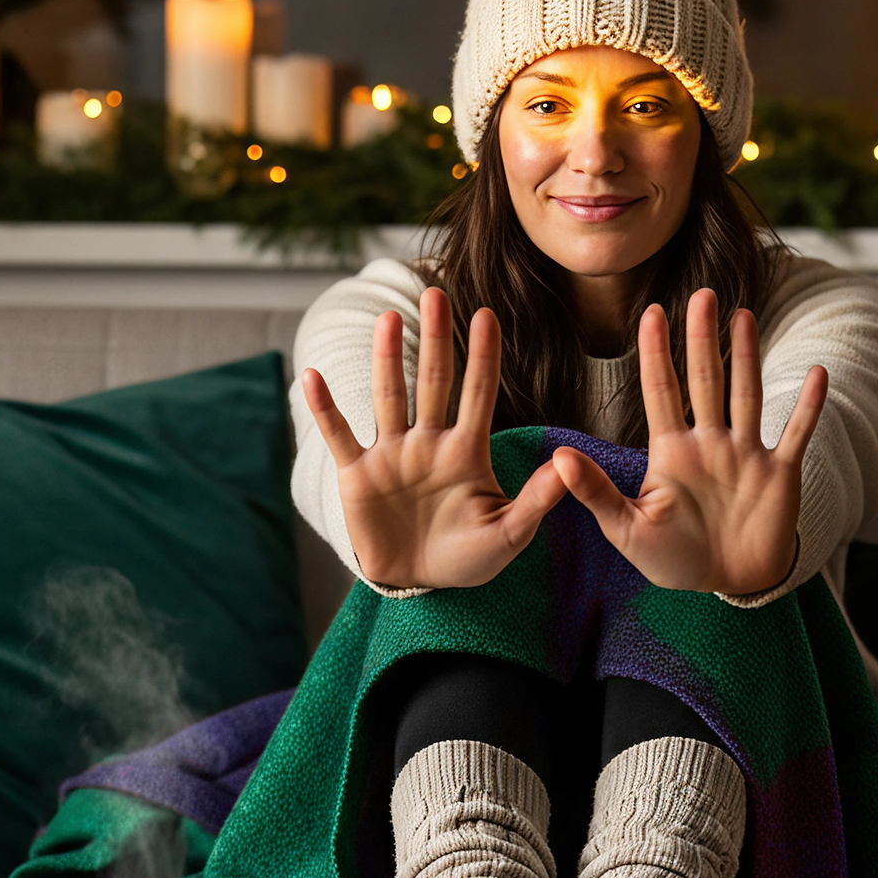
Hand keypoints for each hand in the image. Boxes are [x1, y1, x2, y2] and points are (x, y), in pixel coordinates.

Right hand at [301, 287, 565, 589]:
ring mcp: (391, 455)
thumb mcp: (509, 535)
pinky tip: (312, 377)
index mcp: (466, 452)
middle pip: (432, 381)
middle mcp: (428, 443)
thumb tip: (566, 462)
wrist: (419, 583)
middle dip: (435, 339)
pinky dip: (325, 409)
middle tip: (436, 293)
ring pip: (388, 398)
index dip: (482, 356)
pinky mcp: (358, 475)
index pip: (478, 394)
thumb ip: (536, 500)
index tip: (487, 315)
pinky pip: (339, 436)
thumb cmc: (467, 558)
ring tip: (386, 318)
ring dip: (385, 359)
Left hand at [550, 290, 827, 594]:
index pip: (661, 392)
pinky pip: (797, 433)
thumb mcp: (626, 530)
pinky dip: (809, 407)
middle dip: (702, 339)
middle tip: (701, 295)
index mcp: (671, 453)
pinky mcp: (780, 474)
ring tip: (744, 315)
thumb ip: (596, 492)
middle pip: (705, 380)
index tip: (651, 312)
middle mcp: (710, 443)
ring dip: (747, 357)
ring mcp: (746, 455)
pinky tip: (819, 373)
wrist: (727, 584)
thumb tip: (557, 458)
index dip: (656, 353)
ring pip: (747, 395)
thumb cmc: (674, 559)